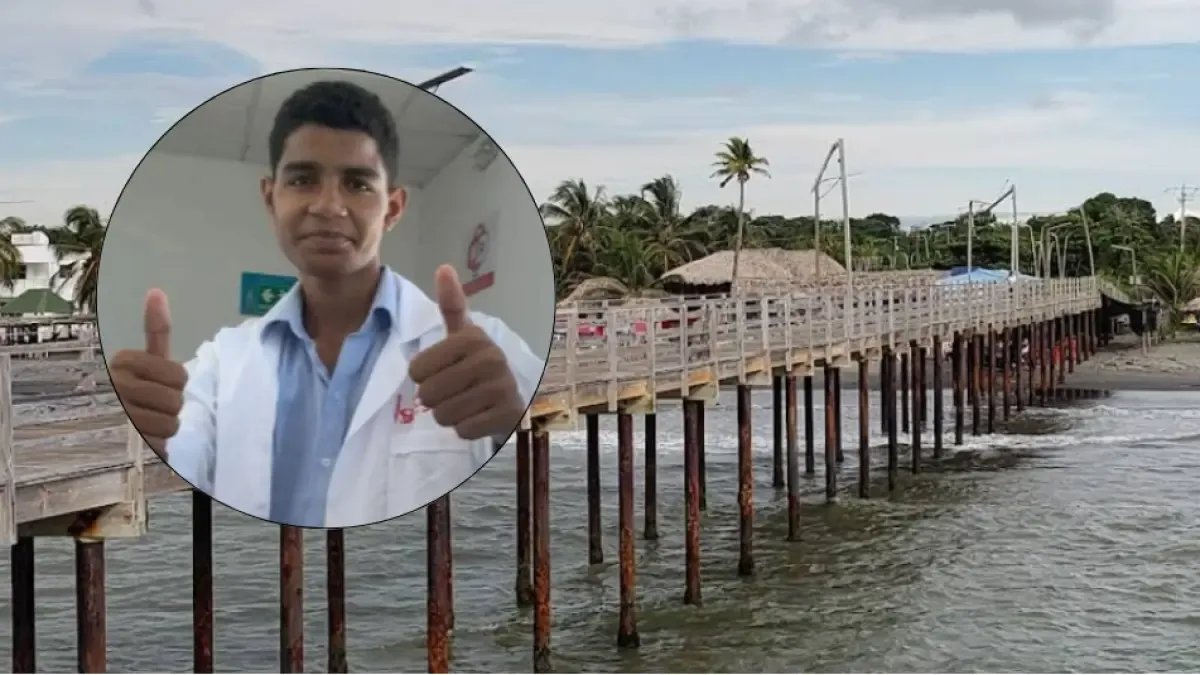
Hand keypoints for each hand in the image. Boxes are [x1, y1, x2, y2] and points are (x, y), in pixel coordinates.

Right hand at [109, 289, 187, 457]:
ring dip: (165, 427)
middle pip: (176, 401)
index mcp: (124, 362)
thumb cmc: (137, 388)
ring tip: (149, 422)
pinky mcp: (120, 445)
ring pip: (170, 425)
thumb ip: (156, 330)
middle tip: (155, 404)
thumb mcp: (147, 359)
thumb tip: (156, 291)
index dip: (177, 383)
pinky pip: (159, 446)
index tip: (160, 382)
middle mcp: (115, 387)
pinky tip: (144, 439)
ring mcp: (116, 417)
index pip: (179, 376)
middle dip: (172, 406)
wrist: (107, 426)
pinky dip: (157, 446)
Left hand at [408, 265, 524, 440]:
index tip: (441, 371)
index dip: (422, 376)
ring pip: (443, 414)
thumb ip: (452, 305)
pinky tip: (477, 416)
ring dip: (448, 415)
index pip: (417, 369)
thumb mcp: (462, 335)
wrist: (512, 397)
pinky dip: (465, 428)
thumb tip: (443, 267)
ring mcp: (501, 387)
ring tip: (465, 404)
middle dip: (434, 399)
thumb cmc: (476, 365)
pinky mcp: (507, 414)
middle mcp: (490, 358)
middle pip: (428, 394)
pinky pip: (463, 430)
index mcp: (473, 337)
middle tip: (453, 392)